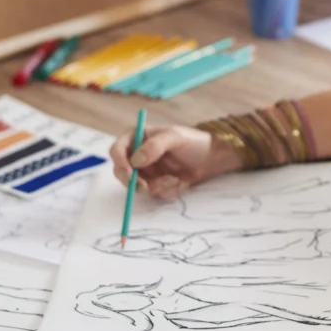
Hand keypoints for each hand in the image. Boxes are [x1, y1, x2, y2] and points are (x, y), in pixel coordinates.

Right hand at [109, 124, 240, 198]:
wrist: (213, 158)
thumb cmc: (194, 141)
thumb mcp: (176, 138)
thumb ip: (155, 146)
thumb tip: (135, 160)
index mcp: (137, 137)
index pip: (117, 150)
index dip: (120, 162)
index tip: (129, 173)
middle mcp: (138, 155)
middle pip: (121, 172)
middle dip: (134, 182)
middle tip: (146, 187)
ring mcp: (146, 171)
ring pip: (138, 186)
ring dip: (156, 186)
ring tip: (175, 179)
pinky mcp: (156, 183)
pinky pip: (153, 193)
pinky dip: (166, 191)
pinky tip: (180, 182)